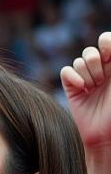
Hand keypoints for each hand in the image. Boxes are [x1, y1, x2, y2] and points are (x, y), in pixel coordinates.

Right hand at [62, 33, 110, 150]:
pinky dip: (74, 77)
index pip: (107, 40)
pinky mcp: (71, 87)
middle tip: (102, 81)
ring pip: (79, 61)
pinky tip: (82, 89)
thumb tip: (109, 41)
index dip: (107, 43)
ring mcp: (85, 78)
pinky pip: (66, 71)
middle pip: (92, 50)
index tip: (110, 56)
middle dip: (97, 64)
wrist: (104, 134)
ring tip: (93, 89)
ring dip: (87, 75)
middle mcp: (101, 69)